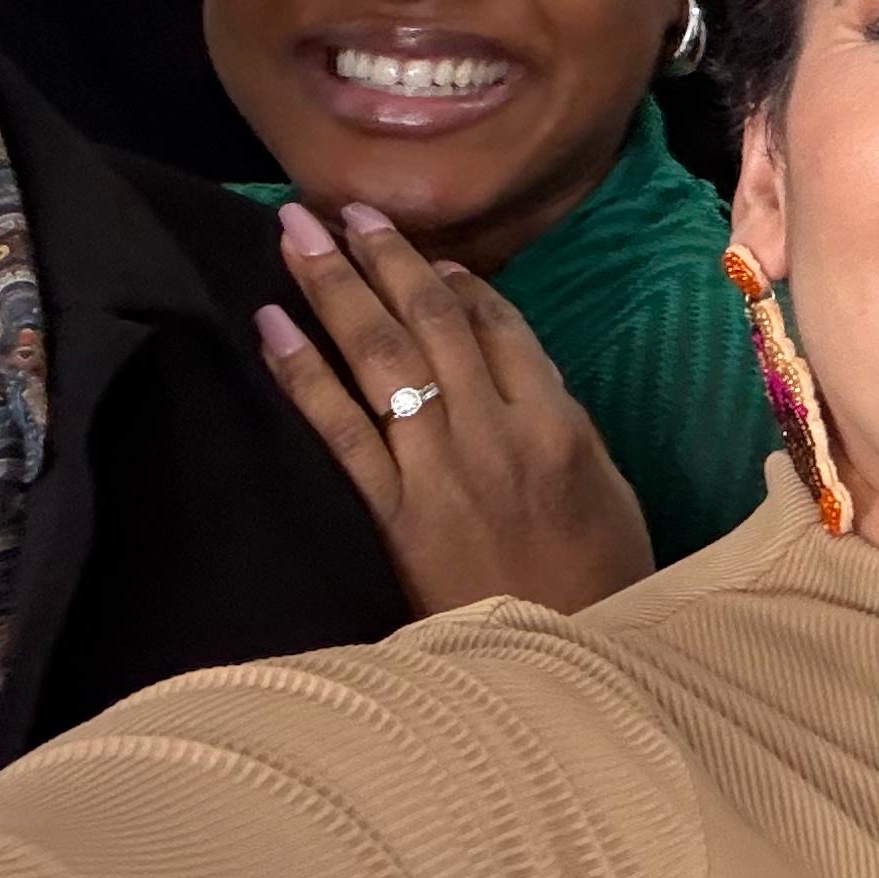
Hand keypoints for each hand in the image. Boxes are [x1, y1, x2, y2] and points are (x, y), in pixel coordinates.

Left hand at [256, 200, 654, 614]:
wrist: (559, 668)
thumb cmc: (600, 583)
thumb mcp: (607, 488)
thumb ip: (560, 423)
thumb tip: (513, 372)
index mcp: (556, 422)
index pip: (500, 327)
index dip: (458, 282)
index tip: (424, 253)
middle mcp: (494, 430)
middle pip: (433, 322)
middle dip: (385, 258)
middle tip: (343, 208)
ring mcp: (438, 468)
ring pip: (381, 356)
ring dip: (335, 287)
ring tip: (297, 234)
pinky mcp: (393, 513)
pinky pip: (341, 430)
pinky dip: (303, 373)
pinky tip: (271, 325)